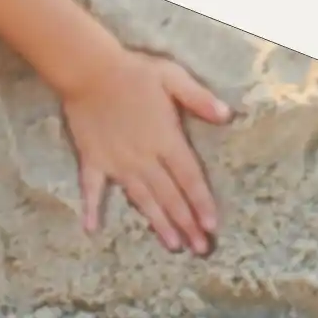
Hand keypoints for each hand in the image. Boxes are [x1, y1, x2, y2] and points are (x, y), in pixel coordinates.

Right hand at [60, 49, 231, 254]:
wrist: (89, 70)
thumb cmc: (133, 72)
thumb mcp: (172, 76)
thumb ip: (199, 98)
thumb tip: (227, 115)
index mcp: (166, 140)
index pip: (190, 178)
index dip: (202, 203)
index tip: (212, 226)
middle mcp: (144, 158)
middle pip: (170, 196)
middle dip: (187, 223)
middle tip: (200, 248)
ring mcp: (118, 163)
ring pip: (142, 199)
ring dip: (158, 223)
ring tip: (173, 245)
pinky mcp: (93, 160)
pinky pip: (92, 189)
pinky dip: (91, 208)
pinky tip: (90, 228)